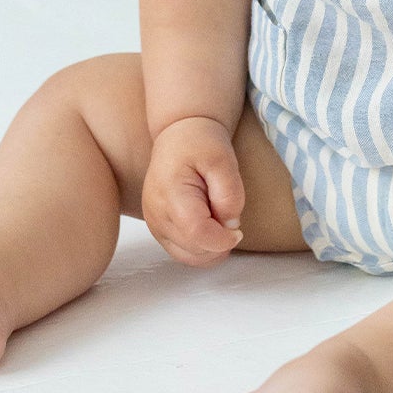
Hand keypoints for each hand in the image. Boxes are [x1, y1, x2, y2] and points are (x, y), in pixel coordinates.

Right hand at [141, 118, 245, 266]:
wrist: (179, 135)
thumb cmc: (200, 142)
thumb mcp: (223, 159)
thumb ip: (229, 194)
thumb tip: (230, 226)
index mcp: (170, 194)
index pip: (197, 234)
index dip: (223, 239)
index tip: (238, 229)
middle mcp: (156, 213)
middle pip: (194, 250)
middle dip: (219, 242)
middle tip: (228, 216)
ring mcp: (154, 224)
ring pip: (188, 257)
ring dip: (211, 248)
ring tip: (219, 220)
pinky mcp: (158, 229)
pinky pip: (183, 252)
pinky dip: (202, 248)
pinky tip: (211, 227)